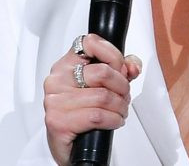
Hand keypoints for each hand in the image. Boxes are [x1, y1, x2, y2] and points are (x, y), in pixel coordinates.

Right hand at [43, 34, 142, 164]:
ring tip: (119, 112)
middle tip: (123, 97)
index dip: (113, 54)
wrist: (69, 146)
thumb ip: (120, 70)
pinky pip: (97, 115)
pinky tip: (113, 122)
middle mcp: (57, 80)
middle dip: (122, 87)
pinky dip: (113, 120)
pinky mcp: (58, 121)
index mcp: (66, 65)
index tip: (120, 69)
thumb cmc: (83, 113)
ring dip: (120, 107)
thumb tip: (132, 66)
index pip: (90, 42)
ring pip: (103, 96)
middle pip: (103, 72)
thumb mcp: (102, 86)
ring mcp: (55, 100)